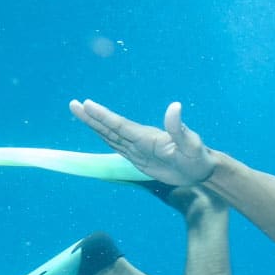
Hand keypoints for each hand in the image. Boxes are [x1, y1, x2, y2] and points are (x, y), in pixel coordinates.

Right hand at [69, 99, 216, 187]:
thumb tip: (175, 106)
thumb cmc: (198, 158)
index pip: (121, 125)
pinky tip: (97, 132)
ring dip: (95, 125)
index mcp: (147, 137)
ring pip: (111, 136)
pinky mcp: (139, 158)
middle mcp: (140, 139)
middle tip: (73, 104)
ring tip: (78, 111)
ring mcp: (138, 148)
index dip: (103, 116)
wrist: (201, 169)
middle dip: (92, 117)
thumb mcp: (192, 145)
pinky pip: (118, 146)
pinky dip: (105, 138)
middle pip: (111, 127)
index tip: (86, 105)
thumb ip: (180, 128)